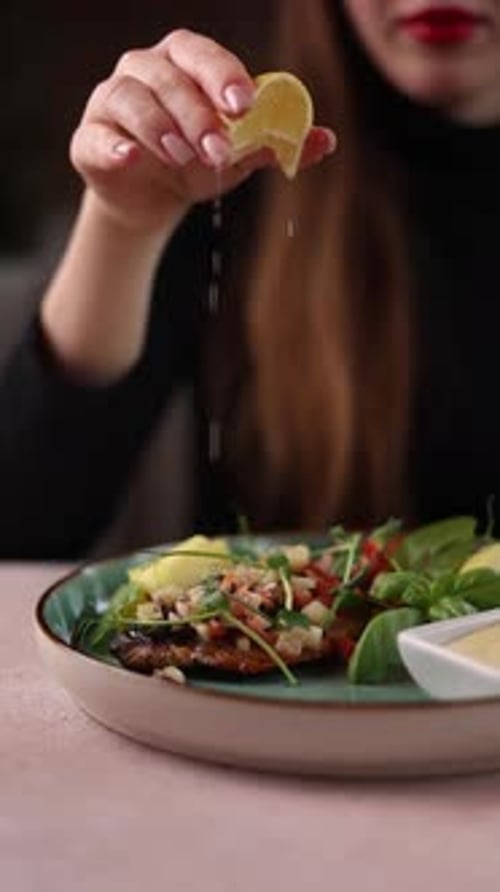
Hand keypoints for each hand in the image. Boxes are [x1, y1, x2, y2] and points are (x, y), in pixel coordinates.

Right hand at [70, 29, 335, 234]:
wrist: (155, 198)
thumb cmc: (198, 161)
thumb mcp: (240, 154)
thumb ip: (276, 143)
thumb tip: (326, 140)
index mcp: (183, 63)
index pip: (201, 55)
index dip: (223, 74)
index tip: (245, 104)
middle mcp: (143, 72)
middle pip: (166, 77)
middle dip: (196, 113)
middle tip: (219, 149)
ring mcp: (111, 102)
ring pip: (130, 99)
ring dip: (159, 127)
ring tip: (182, 157)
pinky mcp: (89, 138)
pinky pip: (97, 136)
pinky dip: (114, 144)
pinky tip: (131, 155)